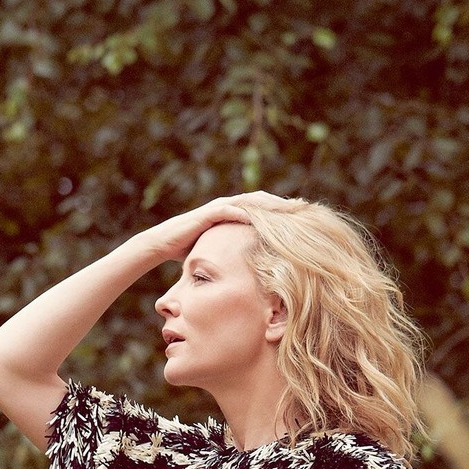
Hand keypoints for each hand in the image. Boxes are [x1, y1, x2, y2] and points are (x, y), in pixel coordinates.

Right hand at [135, 192, 295, 266]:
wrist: (164, 244)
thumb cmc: (189, 249)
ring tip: (287, 208)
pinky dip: (243, 212)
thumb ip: (235, 251)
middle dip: (282, 204)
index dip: (282, 212)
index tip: (302, 216)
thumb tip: (252, 267)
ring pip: (248, 202)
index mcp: (234, 215)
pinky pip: (229, 210)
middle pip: (261, 201)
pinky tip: (257, 217)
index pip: (263, 210)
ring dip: (268, 204)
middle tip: (304, 207)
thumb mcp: (219, 250)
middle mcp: (229, 207)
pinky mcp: (207, 214)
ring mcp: (218, 208)